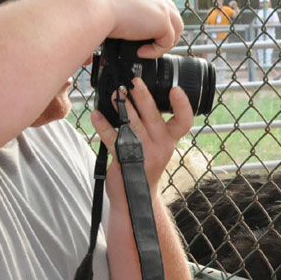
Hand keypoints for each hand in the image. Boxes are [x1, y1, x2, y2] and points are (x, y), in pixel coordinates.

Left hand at [90, 77, 193, 196]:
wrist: (136, 196)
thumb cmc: (145, 163)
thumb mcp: (157, 144)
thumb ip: (153, 124)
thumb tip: (136, 93)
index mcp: (170, 139)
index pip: (184, 121)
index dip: (183, 105)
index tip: (175, 89)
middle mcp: (161, 146)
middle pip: (155, 118)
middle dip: (144, 98)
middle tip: (135, 83)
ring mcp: (144, 154)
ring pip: (134, 127)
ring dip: (123, 108)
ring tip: (115, 94)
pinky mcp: (126, 161)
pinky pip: (113, 140)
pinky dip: (103, 126)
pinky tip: (96, 115)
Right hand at [92, 0, 183, 57]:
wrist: (91, 7)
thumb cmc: (88, 9)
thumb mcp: (103, 10)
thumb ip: (112, 19)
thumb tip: (101, 39)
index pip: (154, 3)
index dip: (152, 21)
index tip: (140, 35)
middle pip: (171, 12)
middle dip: (164, 31)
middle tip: (149, 45)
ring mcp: (158, 5)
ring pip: (176, 27)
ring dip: (164, 42)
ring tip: (148, 51)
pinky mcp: (162, 20)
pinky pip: (168, 41)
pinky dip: (156, 51)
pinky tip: (141, 53)